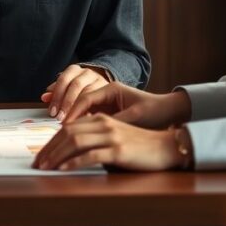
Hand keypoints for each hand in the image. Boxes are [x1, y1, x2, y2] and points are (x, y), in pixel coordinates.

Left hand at [32, 115, 188, 171]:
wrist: (166, 147)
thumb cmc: (139, 146)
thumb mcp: (114, 137)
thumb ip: (95, 140)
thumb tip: (69, 153)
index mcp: (100, 119)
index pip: (68, 128)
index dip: (51, 141)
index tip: (40, 155)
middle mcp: (104, 124)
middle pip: (67, 133)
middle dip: (48, 149)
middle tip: (36, 163)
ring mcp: (111, 136)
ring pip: (75, 143)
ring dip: (56, 156)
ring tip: (45, 167)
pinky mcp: (118, 151)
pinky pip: (90, 155)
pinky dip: (73, 163)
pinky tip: (63, 170)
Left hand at [41, 64, 109, 120]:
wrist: (104, 86)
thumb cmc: (80, 88)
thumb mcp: (66, 88)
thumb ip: (56, 92)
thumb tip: (44, 97)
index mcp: (73, 70)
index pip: (63, 80)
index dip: (57, 96)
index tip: (52, 111)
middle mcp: (87, 73)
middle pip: (75, 85)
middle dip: (66, 103)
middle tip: (60, 117)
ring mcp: (99, 79)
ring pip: (88, 92)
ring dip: (77, 107)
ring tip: (70, 120)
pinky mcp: (108, 89)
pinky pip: (98, 99)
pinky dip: (89, 109)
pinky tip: (83, 119)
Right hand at [62, 83, 191, 127]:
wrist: (169, 111)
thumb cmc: (155, 112)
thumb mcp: (136, 117)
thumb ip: (116, 121)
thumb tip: (97, 130)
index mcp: (111, 89)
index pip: (85, 98)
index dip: (74, 112)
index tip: (65, 126)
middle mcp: (105, 93)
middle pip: (78, 101)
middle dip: (65, 115)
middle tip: (56, 130)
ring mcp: (105, 102)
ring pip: (80, 109)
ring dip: (68, 120)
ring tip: (57, 133)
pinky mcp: (105, 112)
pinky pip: (86, 116)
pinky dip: (77, 124)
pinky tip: (68, 136)